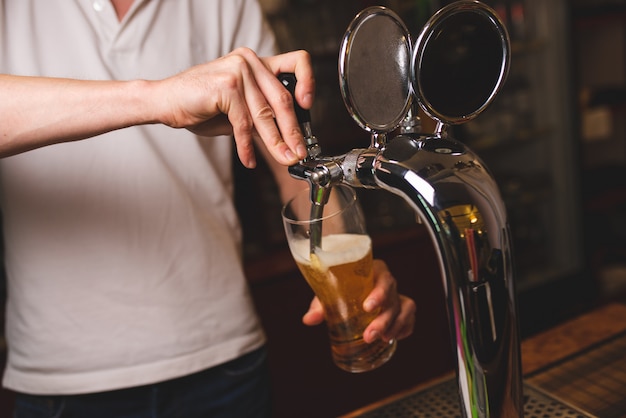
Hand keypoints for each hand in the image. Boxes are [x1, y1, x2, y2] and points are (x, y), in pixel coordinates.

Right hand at [154, 48, 314, 167]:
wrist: (164, 101)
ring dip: (275, 143)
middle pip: (282, 100)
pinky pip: (243, 123)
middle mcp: (249, 61)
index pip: (295, 62)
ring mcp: (238, 70)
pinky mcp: (227, 86)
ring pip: (264, 115)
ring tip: (282, 159)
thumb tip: (288, 138)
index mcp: (256, 62)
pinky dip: (246, 145)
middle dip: (292, 132)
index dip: (308, 82)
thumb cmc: (199, 105)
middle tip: (298, 152)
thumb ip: (262, 117)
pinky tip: (248, 159)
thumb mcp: (239, 111)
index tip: (308, 106)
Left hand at [302, 259, 415, 342]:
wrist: (349, 292)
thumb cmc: (340, 289)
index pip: (382, 276)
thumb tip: (309, 319)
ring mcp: (396, 295)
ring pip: (405, 307)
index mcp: (371, 271)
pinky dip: (406, 327)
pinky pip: (410, 317)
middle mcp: (386, 282)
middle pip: (393, 297)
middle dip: (383, 318)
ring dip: (396, 325)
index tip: (367, 307)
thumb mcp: (328, 295)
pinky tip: (395, 337)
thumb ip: (320, 305)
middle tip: (369, 335)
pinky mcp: (402, 309)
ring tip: (383, 339)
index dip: (379, 292)